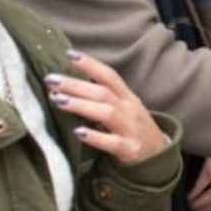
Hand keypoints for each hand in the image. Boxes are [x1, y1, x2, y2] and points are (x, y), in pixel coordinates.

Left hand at [47, 51, 170, 164]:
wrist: (159, 156)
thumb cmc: (133, 129)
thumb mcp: (125, 109)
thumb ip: (103, 98)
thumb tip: (67, 88)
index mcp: (127, 97)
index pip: (109, 76)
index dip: (90, 64)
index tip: (69, 54)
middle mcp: (130, 109)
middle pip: (102, 92)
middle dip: (75, 84)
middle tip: (50, 79)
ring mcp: (131, 129)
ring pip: (106, 113)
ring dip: (81, 105)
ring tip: (57, 100)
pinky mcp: (130, 149)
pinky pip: (112, 142)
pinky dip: (96, 137)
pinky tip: (78, 133)